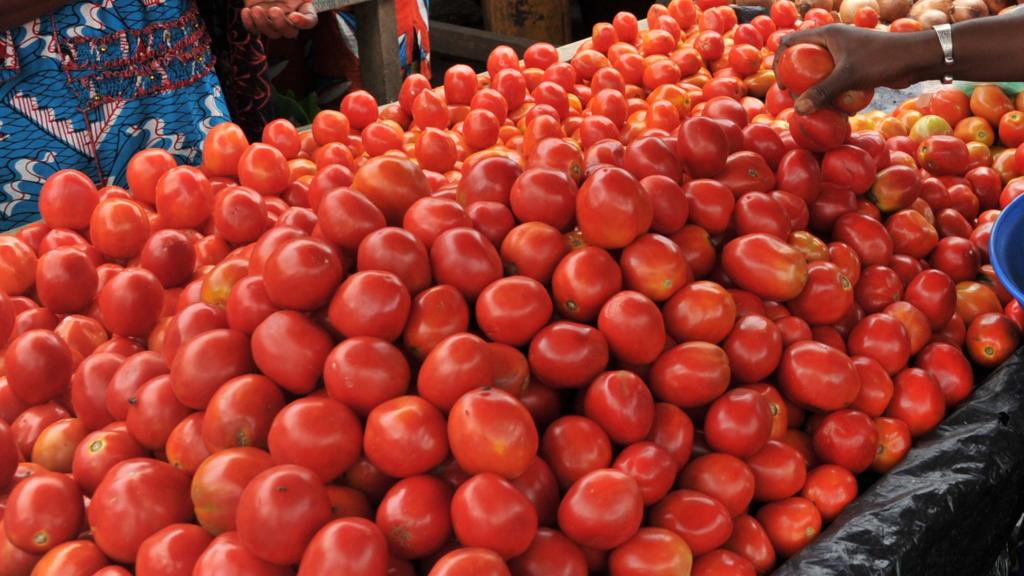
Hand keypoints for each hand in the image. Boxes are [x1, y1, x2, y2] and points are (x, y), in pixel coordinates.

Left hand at [242, 0, 316, 38]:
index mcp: (302, 7)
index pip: (310, 20)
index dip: (303, 22)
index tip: (294, 16)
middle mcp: (289, 18)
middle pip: (290, 32)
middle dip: (281, 24)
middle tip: (274, 10)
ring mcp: (273, 21)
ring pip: (272, 33)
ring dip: (263, 24)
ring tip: (256, 9)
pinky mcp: (257, 21)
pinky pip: (254, 29)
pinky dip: (249, 23)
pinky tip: (246, 12)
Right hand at [774, 25, 925, 113]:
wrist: (916, 58)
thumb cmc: (882, 59)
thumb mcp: (849, 76)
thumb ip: (823, 92)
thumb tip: (798, 110)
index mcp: (827, 34)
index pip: (790, 42)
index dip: (779, 61)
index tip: (782, 84)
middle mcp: (833, 41)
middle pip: (802, 59)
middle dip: (797, 81)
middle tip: (798, 100)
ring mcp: (844, 53)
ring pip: (819, 72)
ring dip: (815, 90)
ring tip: (817, 108)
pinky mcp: (854, 65)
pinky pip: (835, 79)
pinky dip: (832, 93)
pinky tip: (839, 110)